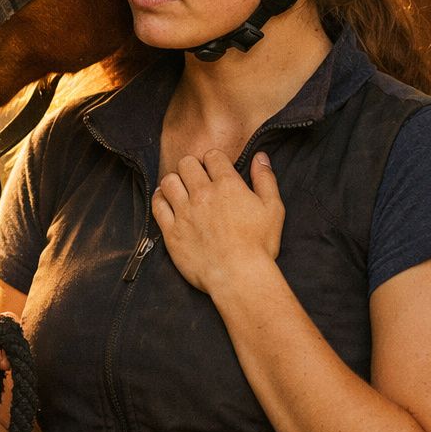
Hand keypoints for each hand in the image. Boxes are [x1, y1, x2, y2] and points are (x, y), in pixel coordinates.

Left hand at [152, 149, 284, 295]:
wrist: (239, 276)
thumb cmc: (259, 245)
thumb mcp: (273, 209)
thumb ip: (266, 179)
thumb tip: (260, 157)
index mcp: (227, 185)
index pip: (212, 156)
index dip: (214, 160)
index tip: (215, 170)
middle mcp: (202, 194)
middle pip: (187, 163)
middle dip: (192, 167)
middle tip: (197, 178)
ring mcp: (184, 212)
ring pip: (169, 181)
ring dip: (175, 181)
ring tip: (181, 189)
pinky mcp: (171, 231)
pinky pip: (157, 206)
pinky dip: (159, 199)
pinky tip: (165, 200)